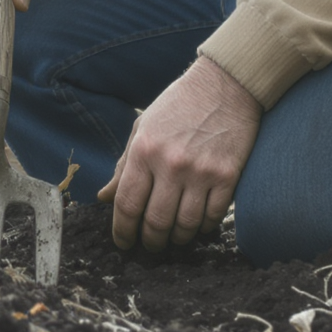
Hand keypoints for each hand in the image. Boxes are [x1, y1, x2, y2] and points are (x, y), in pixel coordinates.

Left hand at [98, 58, 262, 250]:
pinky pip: (213, 216)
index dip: (122, 231)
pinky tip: (198, 226)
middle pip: (155, 221)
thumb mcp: (142, 128)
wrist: (225, 85)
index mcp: (143, 151)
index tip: (123, 242)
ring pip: (185, 225)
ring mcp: (200, 171)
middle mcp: (170, 164)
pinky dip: (204, 228)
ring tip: (174, 238)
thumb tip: (104, 197)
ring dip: (178, 239)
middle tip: (150, 246)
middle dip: (150, 241)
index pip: (126, 204)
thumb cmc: (179, 105)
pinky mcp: (227, 175)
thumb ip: (123, 165)